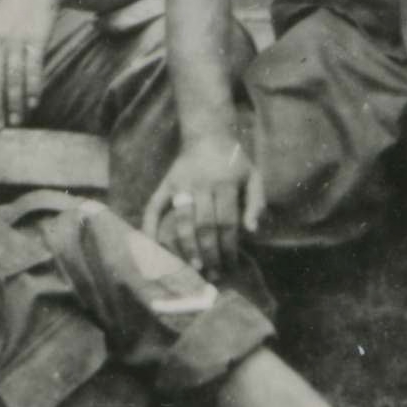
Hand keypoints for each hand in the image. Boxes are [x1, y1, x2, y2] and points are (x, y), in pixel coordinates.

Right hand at [145, 135, 264, 276]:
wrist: (207, 133)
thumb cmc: (233, 161)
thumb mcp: (253, 176)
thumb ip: (256, 202)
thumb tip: (252, 231)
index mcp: (225, 183)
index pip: (227, 223)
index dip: (229, 247)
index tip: (231, 265)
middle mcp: (201, 185)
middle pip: (205, 226)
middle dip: (210, 253)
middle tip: (213, 273)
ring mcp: (181, 185)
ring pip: (182, 221)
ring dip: (187, 247)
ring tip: (193, 268)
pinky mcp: (165, 184)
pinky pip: (153, 207)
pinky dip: (150, 226)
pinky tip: (151, 246)